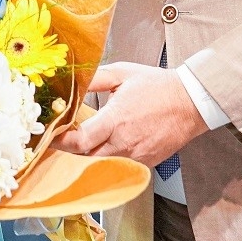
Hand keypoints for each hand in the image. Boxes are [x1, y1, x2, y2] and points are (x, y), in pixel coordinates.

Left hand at [53, 62, 209, 167]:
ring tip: (84, 143)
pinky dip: (109, 160)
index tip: (51, 136)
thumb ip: (94, 78)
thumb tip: (72, 81)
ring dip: (89, 156)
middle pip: (86, 159)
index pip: (79, 141)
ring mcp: (135, 156)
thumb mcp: (122, 74)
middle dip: (71, 151)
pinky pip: (119, 167)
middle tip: (63, 140)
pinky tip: (106, 147)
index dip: (60, 141)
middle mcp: (124, 143)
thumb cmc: (158, 86)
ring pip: (101, 165)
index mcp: (116, 120)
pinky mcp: (145, 163)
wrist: (191, 102)